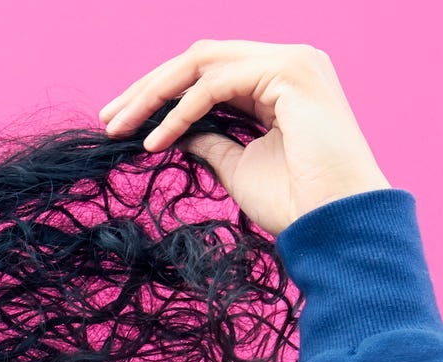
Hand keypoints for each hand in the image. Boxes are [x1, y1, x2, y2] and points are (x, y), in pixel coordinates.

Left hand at [97, 40, 392, 236]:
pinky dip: (180, 111)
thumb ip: (209, 138)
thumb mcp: (237, 163)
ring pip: (202, 63)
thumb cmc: (294, 200)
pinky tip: (155, 140)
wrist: (335, 222)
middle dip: (147, 88)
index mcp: (279, 79)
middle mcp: (289, 61)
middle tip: (107, 119)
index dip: (159, 92)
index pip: (206, 71)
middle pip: (198, 58)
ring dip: (153, 95)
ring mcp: (293, 62)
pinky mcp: (291, 72)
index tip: (119, 122)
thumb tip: (174, 132)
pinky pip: (216, 84)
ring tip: (120, 129)